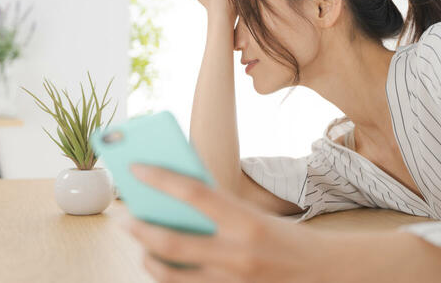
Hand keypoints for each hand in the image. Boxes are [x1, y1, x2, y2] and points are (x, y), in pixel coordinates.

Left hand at [123, 163, 333, 282]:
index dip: (162, 178)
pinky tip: (158, 263)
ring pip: (171, 273)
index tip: (136, 168)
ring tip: (137, 242)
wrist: (321, 271)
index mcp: (248, 221)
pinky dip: (167, 277)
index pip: (196, 193)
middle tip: (119, 216)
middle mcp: (238, 253)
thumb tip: (174, 199)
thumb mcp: (255, 215)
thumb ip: (219, 209)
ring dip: (146, 257)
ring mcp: (232, 280)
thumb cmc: (284, 236)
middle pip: (173, 241)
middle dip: (138, 228)